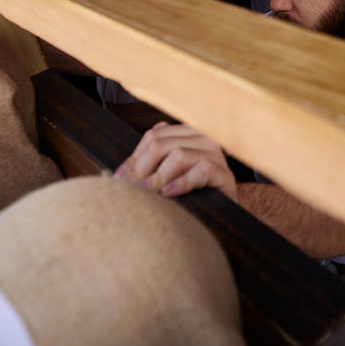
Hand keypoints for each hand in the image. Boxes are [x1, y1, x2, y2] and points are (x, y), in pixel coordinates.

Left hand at [114, 122, 236, 199]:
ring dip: (158, 177)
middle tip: (131, 189)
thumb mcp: (168, 176)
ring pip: (179, 154)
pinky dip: (182, 182)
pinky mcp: (224, 173)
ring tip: (148, 193)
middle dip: (141, 168)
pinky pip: (201, 170)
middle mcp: (201, 137)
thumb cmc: (193, 194)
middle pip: (161, 144)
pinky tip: (170, 193)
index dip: (134, 158)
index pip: (153, 136)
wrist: (226, 213)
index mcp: (186, 133)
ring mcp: (215, 154)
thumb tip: (118, 173)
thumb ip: (150, 167)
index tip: (119, 179)